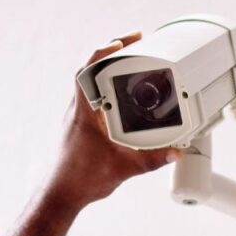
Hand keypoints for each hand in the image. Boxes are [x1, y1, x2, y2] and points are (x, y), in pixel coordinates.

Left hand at [46, 32, 181, 209]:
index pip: (88, 70)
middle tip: (135, 45)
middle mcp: (78, 111)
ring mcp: (77, 118)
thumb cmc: (81, 179)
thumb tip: (174, 153)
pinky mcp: (80, 127)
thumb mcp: (124, 169)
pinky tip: (121, 95)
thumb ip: (152, 161)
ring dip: (107, 71)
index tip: (124, 41)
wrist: (61, 193)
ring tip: (130, 64)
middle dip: (112, 54)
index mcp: (85, 113)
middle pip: (90, 70)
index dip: (105, 51)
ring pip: (90, 84)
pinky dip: (106, 90)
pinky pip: (92, 99)